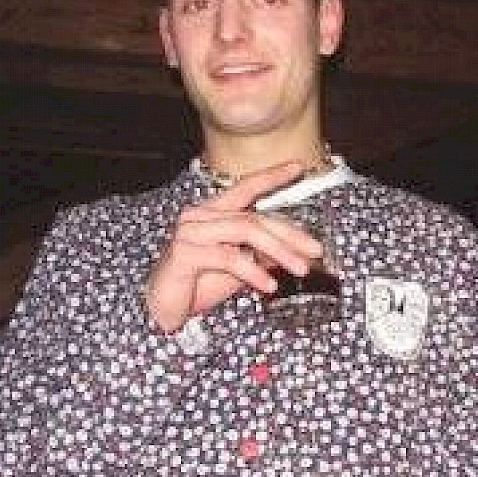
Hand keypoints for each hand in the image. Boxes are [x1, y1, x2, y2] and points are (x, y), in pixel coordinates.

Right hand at [145, 162, 323, 332]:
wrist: (161, 309)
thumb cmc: (198, 284)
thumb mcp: (239, 268)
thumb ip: (263, 254)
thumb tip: (297, 250)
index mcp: (212, 213)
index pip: (245, 188)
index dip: (271, 176)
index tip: (297, 167)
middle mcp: (199, 215)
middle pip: (254, 217)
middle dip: (290, 234)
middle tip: (316, 250)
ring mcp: (190, 232)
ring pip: (245, 232)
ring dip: (279, 251)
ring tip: (300, 269)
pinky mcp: (184, 253)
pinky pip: (229, 258)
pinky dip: (254, 271)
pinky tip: (269, 285)